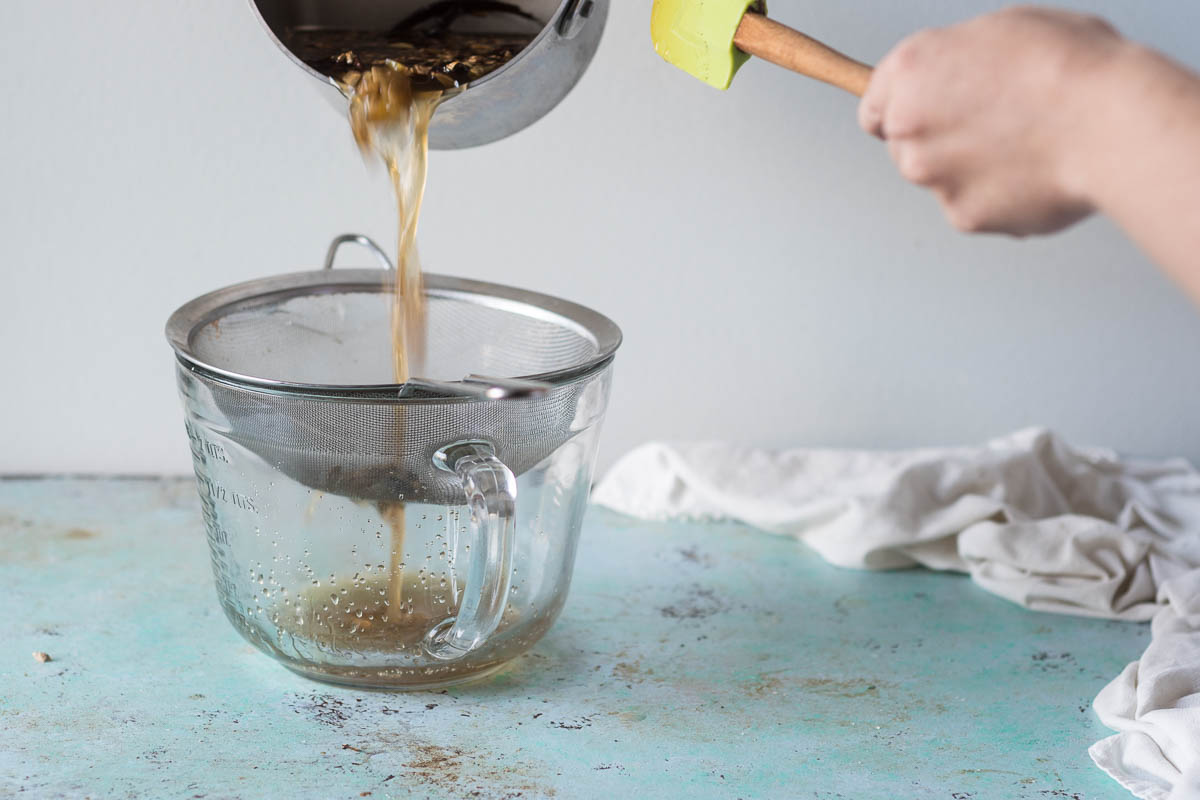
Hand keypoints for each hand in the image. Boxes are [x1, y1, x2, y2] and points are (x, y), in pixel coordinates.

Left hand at [859, 6, 1127, 235]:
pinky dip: (1001, 197)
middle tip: (997, 126)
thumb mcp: (1004, 30)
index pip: (873, 106)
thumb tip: (955, 80)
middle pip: (906, 146)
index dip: (898, 112)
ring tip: (1029, 146)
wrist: (1110, 122)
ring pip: (942, 178)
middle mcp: (907, 127)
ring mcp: (931, 177)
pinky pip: (976, 207)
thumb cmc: (1071, 66)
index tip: (915, 121)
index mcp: (910, 70)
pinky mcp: (962, 215)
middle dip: (940, 140)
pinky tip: (1039, 175)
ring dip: (972, 169)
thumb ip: (958, 61)